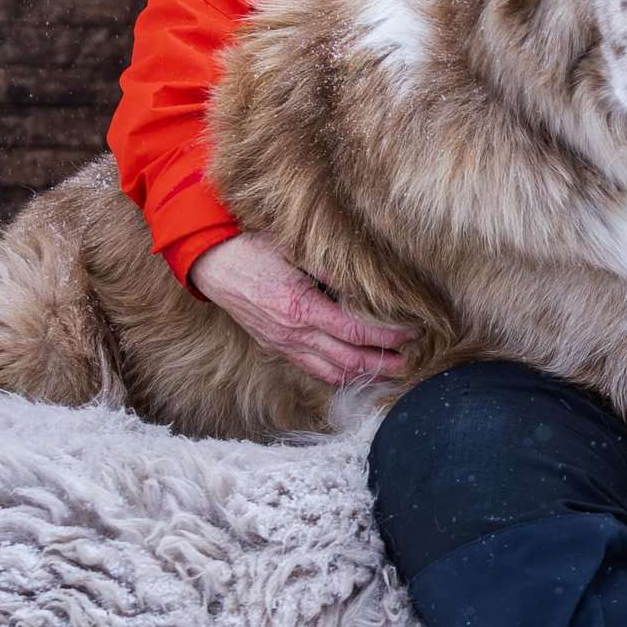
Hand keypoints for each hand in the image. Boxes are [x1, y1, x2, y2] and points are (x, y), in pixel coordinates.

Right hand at [193, 233, 413, 389]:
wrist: (213, 264)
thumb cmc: (253, 250)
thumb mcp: (295, 250)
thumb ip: (331, 269)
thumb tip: (368, 282)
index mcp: (302, 309)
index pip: (357, 332)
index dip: (389, 336)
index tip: (413, 332)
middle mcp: (294, 334)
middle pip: (350, 360)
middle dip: (384, 363)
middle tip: (411, 361)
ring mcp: (284, 345)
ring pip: (332, 373)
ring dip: (364, 375)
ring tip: (390, 372)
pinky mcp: (277, 347)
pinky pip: (312, 370)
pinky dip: (338, 376)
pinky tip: (355, 374)